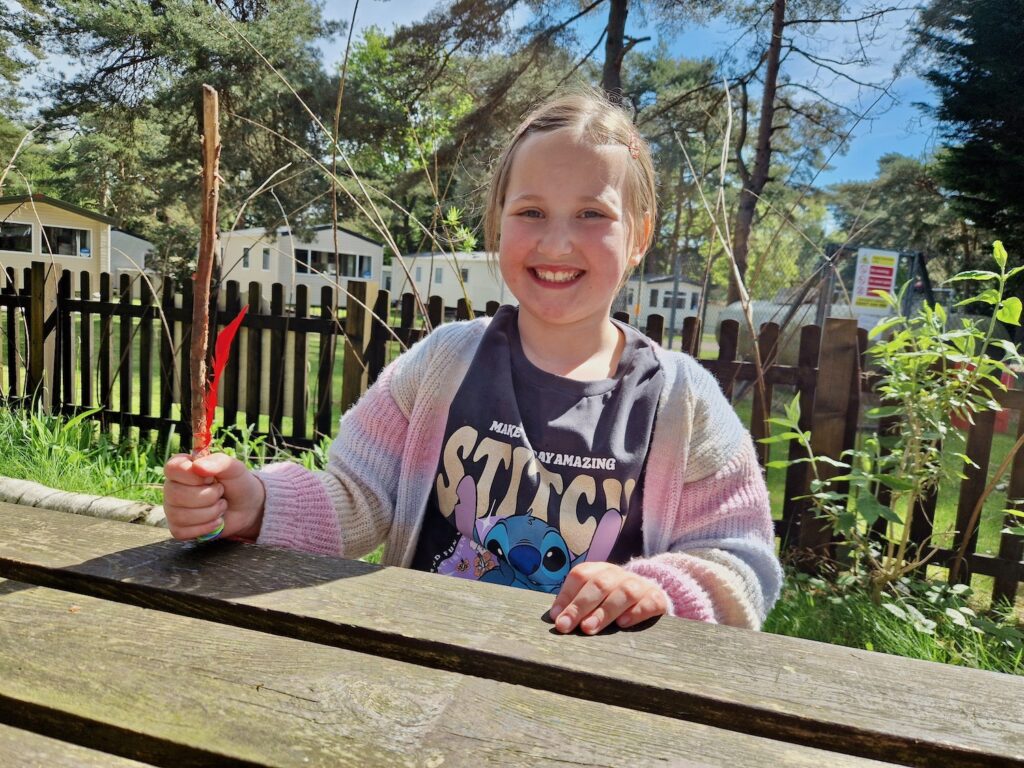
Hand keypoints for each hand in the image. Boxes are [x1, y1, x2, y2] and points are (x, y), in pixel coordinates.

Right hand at [162, 453, 264, 541]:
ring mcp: (172, 509)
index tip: (211, 478)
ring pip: (180, 515)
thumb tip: (197, 466)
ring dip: (210, 512)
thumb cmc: (236, 483)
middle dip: (208, 496)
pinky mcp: (177, 528)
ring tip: (221, 505)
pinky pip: (183, 532)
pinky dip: (206, 527)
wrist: (246, 507)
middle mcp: (172, 487)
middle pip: (176, 495)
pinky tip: (216, 520)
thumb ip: (219, 462)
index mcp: (181, 467)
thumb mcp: (234, 468)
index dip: (193, 476)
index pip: (172, 468)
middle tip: (220, 492)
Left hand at [549, 562, 668, 634]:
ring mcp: (639, 585)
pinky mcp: (656, 598)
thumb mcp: (595, 597)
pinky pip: (648, 602)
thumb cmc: (613, 600)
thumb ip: (576, 603)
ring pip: (623, 592)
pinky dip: (635, 612)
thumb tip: (555, 618)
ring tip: (588, 628)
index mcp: (599, 570)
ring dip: (604, 611)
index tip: (556, 618)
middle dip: (580, 605)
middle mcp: (618, 574)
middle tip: (566, 626)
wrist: (651, 593)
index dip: (566, 595)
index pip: (580, 576)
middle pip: (599, 584)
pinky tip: (622, 624)